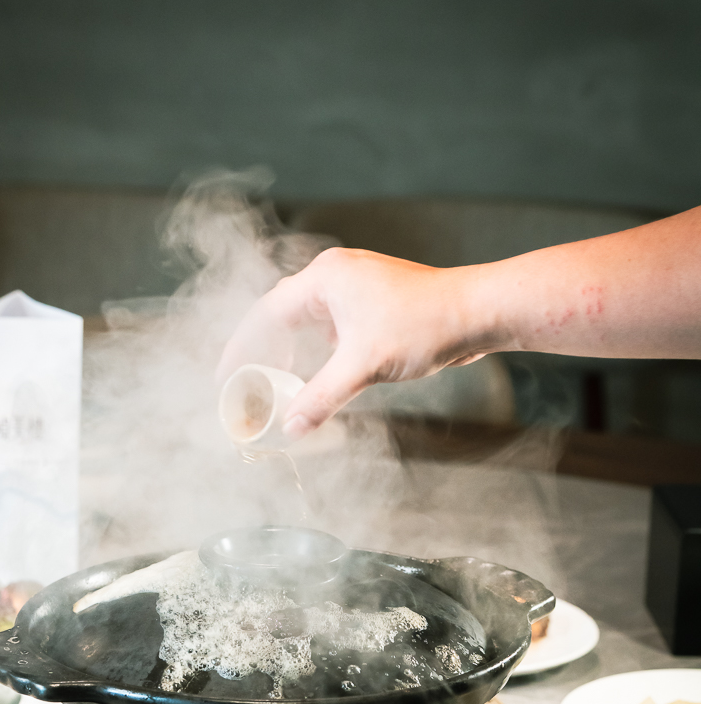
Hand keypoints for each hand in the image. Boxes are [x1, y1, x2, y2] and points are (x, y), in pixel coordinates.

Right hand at [217, 247, 497, 439]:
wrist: (478, 312)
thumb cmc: (425, 324)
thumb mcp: (363, 366)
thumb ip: (321, 396)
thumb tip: (291, 426)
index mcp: (324, 279)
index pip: (265, 313)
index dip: (241, 346)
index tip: (225, 374)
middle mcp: (336, 277)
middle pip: (282, 314)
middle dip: (262, 349)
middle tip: (245, 382)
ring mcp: (356, 289)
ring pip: (308, 321)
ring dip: (291, 350)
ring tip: (276, 382)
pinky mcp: (374, 304)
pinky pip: (332, 327)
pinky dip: (317, 350)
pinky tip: (316, 373)